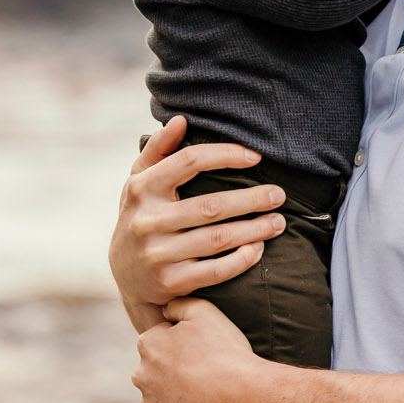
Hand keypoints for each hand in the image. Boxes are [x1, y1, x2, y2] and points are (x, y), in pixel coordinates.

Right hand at [109, 117, 286, 331]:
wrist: (125, 276)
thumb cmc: (141, 216)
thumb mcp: (138, 182)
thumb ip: (158, 150)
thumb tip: (181, 120)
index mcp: (141, 188)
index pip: (189, 161)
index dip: (226, 155)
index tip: (256, 157)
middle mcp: (147, 220)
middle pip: (211, 205)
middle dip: (252, 199)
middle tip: (279, 194)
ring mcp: (158, 254)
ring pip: (218, 239)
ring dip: (255, 229)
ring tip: (278, 222)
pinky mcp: (171, 282)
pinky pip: (216, 270)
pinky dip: (242, 259)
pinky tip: (258, 248)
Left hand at [133, 298, 262, 402]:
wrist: (244, 400)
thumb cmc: (226, 354)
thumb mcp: (206, 313)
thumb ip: (180, 305)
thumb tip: (167, 309)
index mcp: (148, 345)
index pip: (161, 338)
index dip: (185, 342)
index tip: (203, 348)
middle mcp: (142, 376)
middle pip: (157, 368)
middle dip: (176, 368)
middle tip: (207, 369)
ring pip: (162, 396)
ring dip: (178, 394)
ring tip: (209, 392)